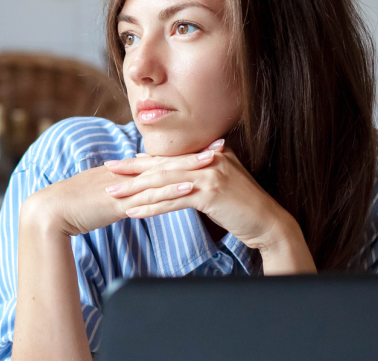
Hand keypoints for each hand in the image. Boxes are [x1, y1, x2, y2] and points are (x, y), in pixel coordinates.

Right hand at [21, 151, 216, 236]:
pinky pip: (150, 194)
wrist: (48, 212)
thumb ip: (120, 194)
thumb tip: (135, 196)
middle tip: (223, 145)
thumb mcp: (101, 197)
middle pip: (166, 161)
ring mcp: (123, 186)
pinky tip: (191, 187)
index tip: (208, 147)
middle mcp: (126, 174)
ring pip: (162, 174)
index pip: (159, 160)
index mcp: (123, 172)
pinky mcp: (119, 201)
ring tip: (216, 162)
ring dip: (190, 167)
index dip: (184, 154)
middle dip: (195, 154)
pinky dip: (171, 189)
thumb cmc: (72, 208)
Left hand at [102, 140, 299, 250]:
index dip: (143, 160)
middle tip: (108, 172)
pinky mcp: (210, 194)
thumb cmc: (243, 207)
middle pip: (162, 166)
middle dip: (132, 171)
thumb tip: (174, 175)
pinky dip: (151, 207)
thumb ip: (201, 174)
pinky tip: (134, 212)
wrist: (269, 223)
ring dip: (136, 190)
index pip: (170, 157)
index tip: (120, 163)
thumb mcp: (222, 183)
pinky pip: (173, 200)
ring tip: (113, 195)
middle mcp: (208, 159)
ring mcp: (210, 175)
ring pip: (164, 182)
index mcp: (209, 154)